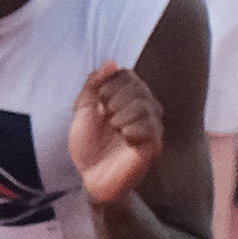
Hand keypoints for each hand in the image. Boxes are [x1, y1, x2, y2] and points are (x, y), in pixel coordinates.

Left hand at [70, 62, 163, 204]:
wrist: (91, 177)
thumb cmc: (88, 146)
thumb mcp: (83, 110)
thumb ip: (94, 84)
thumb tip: (111, 61)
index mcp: (127, 98)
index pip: (126, 74)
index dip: (109, 84)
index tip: (99, 103)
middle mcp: (143, 108)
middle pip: (136, 86)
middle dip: (114, 99)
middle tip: (106, 119)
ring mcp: (151, 126)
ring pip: (143, 104)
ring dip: (121, 116)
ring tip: (114, 130)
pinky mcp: (155, 144)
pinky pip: (150, 126)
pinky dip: (131, 129)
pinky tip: (125, 139)